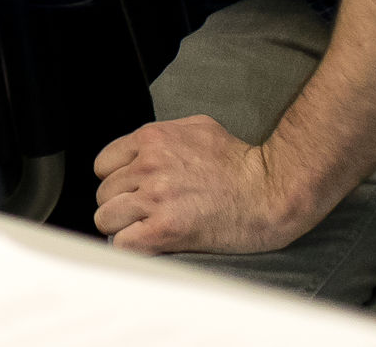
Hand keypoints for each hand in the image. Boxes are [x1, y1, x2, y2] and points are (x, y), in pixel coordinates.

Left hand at [94, 116, 308, 254]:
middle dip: (120, 206)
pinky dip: (131, 248)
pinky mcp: (166, 229)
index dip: (116, 181)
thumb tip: (141, 150)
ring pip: (106, 218)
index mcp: (151, 140)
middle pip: (104, 194)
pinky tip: (148, 245)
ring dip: (122, 228)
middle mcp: (147, 166)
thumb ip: (162, 136)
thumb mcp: (198, 128)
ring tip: (144, 230)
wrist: (272, 190)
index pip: (103, 165)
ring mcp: (155, 198)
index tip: (131, 192)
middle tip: (143, 214)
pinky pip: (123, 244)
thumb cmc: (241, 162)